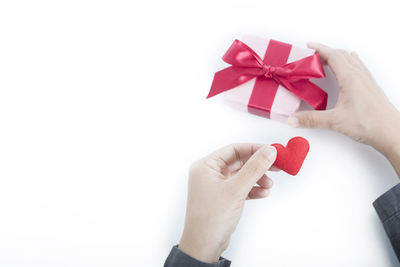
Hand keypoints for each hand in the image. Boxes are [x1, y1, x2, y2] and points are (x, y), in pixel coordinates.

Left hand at [178, 144, 276, 262]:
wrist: (204, 246)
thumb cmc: (211, 218)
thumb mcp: (236, 189)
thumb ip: (254, 168)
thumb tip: (269, 151)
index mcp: (206, 166)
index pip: (233, 149)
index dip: (253, 149)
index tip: (271, 151)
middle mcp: (209, 173)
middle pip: (239, 162)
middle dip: (257, 166)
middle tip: (276, 166)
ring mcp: (215, 186)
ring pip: (241, 175)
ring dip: (257, 178)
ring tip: (269, 185)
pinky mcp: (222, 197)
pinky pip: (240, 187)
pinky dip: (252, 189)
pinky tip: (262, 193)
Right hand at [288, 43, 399, 155]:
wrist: (390, 132)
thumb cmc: (370, 124)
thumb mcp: (335, 121)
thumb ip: (311, 119)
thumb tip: (293, 119)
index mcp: (350, 78)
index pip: (333, 56)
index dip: (319, 49)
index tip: (309, 45)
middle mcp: (360, 76)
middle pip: (342, 55)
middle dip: (326, 52)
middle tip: (313, 55)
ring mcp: (367, 81)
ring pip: (351, 60)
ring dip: (337, 57)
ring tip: (326, 60)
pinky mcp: (370, 88)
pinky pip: (359, 68)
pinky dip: (349, 63)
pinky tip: (348, 70)